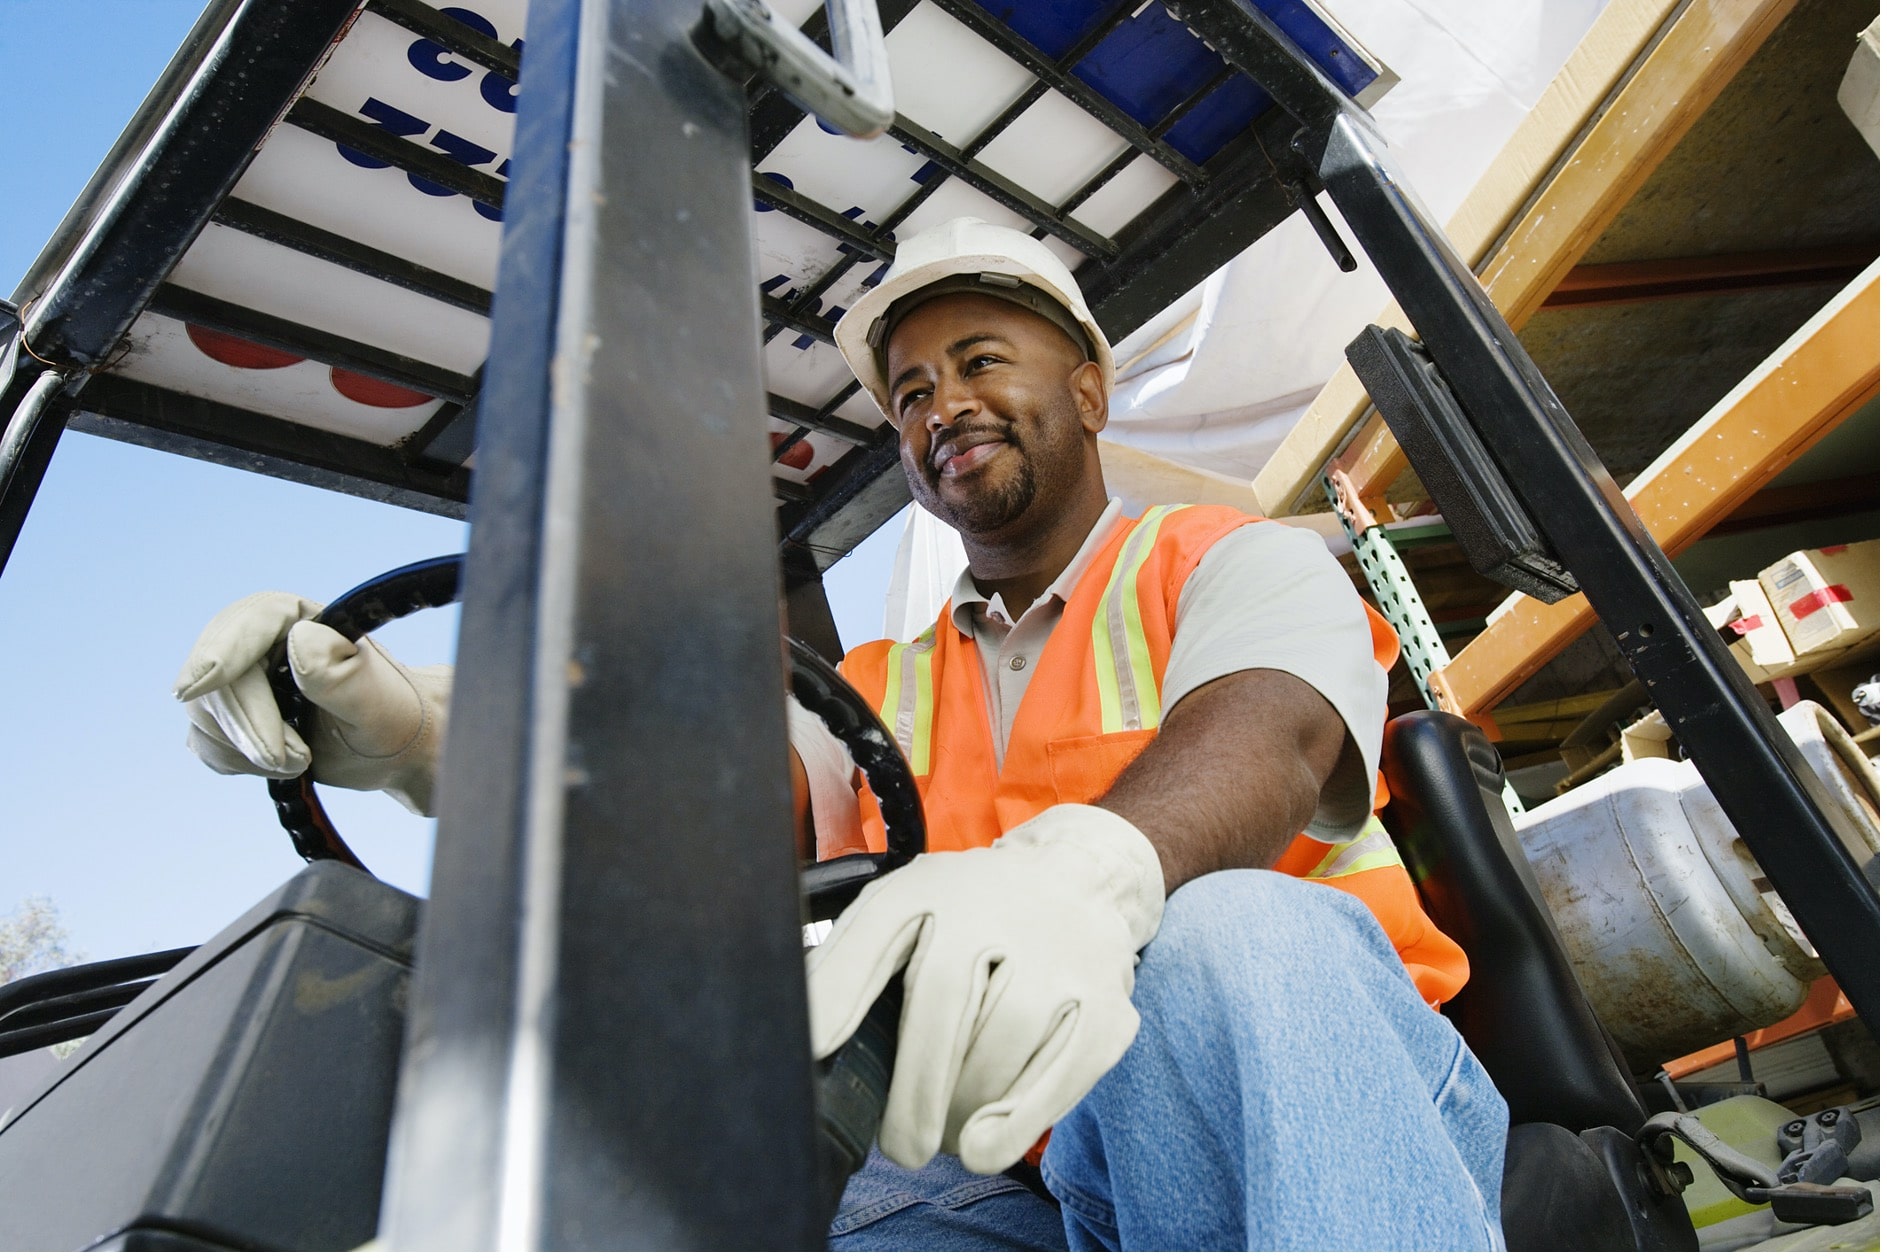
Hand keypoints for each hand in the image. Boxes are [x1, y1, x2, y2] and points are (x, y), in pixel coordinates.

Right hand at [173, 591, 451, 815]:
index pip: (247, 624)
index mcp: (299, 618)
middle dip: (250, 726)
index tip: (195, 688)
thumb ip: (337, 673)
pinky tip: (282, 762)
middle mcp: (261, 642)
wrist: (393, 745)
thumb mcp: (375, 699)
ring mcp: (239, 680)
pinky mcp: (229, 717)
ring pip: (205, 714)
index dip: (219, 652)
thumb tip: (298, 637)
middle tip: (297, 759)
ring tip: (303, 759)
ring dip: (248, 749)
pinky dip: (239, 761)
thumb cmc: (393, 714)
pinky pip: (207, 741)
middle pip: (218, 678)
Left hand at [806, 803, 1164, 1172]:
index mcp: (930, 888)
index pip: (876, 935)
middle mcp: (996, 910)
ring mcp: (1057, 957)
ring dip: (960, 1112)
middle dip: (912, 1093)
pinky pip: (1060, 1077)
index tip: (813, 1046)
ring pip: (998, 1051)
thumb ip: (850, 964)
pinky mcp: (1105, 1006)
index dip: (840, 991)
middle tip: (901, 1146)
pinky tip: (985, 1146)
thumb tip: (804, 1036)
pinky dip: (1018, 1122)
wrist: (1078, 884)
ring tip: (944, 1134)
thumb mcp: (903, 912)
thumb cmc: (971, 916)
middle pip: (941, 1009)